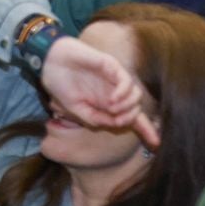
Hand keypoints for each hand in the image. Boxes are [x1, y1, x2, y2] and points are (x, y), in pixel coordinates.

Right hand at [40, 33, 160, 147]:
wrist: (48, 62)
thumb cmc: (59, 83)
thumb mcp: (75, 109)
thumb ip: (94, 118)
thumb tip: (115, 124)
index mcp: (105, 104)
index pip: (132, 118)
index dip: (146, 129)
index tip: (156, 143)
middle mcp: (113, 92)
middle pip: (137, 108)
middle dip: (133, 119)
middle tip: (118, 121)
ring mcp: (114, 79)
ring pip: (136, 95)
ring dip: (128, 107)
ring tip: (112, 109)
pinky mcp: (111, 66)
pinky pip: (127, 82)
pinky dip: (123, 93)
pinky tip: (112, 99)